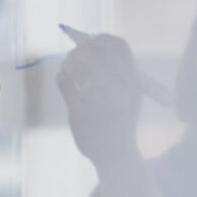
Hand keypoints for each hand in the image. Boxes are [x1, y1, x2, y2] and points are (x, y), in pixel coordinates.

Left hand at [57, 34, 142, 169]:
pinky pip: (67, 86)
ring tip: (67, 64)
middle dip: (80, 51)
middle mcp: (118, 91)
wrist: (117, 157)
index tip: (92, 40)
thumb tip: (96, 48)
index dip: (103, 39)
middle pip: (94, 55)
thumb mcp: (130, 97)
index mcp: (134, 84)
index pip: (119, 47)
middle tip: (73, 53)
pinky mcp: (81, 114)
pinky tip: (62, 76)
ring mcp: (99, 103)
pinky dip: (62, 77)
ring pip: (78, 70)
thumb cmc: (121, 123)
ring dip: (69, 63)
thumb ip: (119, 76)